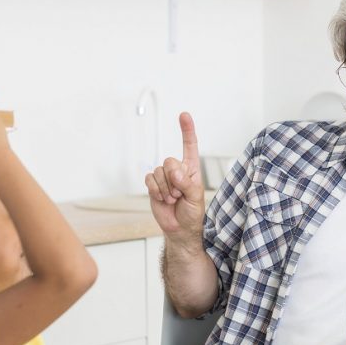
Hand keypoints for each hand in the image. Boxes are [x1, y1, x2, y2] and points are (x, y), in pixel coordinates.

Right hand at [145, 112, 204, 241]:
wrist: (180, 229)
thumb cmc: (192, 213)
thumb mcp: (195, 197)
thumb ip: (186, 183)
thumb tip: (173, 172)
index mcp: (191, 169)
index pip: (189, 146)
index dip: (187, 130)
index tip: (184, 115)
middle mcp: (177, 170)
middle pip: (169, 161)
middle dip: (174, 180)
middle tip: (180, 195)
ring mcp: (164, 177)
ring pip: (159, 172)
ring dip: (166, 189)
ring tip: (173, 200)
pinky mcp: (153, 185)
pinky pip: (149, 179)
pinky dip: (155, 190)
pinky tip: (162, 198)